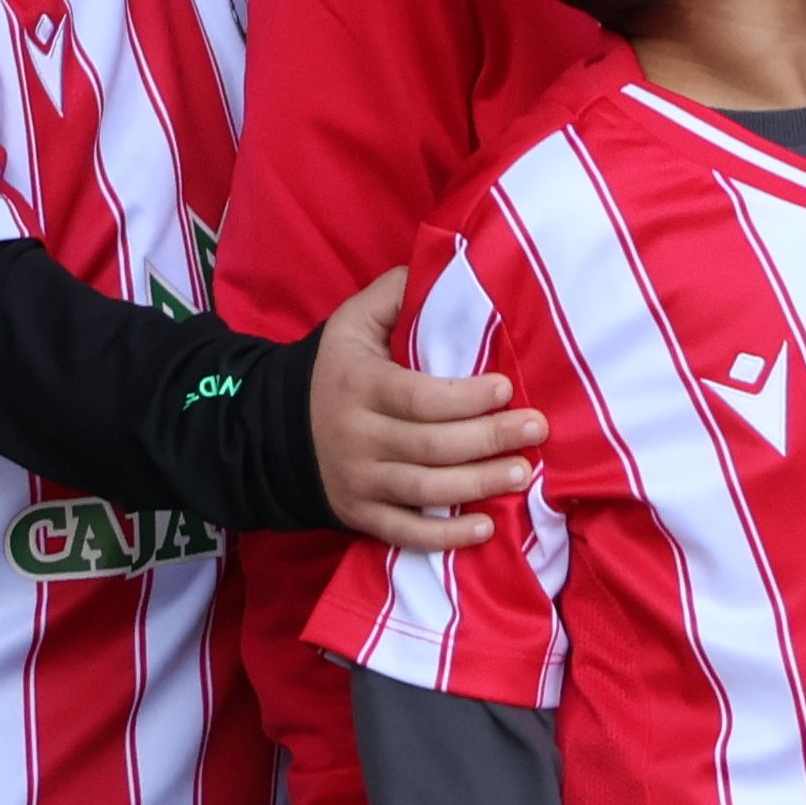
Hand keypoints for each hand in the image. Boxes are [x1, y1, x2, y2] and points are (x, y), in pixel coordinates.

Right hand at [316, 265, 545, 550]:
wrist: (270, 430)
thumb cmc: (331, 370)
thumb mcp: (350, 322)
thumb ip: (395, 295)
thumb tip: (443, 267)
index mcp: (360, 386)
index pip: (420, 397)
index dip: (467, 397)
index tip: (506, 388)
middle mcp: (358, 437)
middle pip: (432, 446)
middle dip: (490, 439)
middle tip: (536, 430)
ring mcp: (359, 482)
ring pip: (426, 490)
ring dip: (479, 485)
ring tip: (523, 473)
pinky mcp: (360, 515)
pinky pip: (405, 533)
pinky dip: (445, 537)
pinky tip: (484, 528)